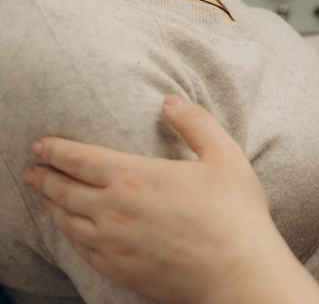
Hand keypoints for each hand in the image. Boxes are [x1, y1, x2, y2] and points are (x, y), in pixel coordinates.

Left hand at [21, 96, 289, 303]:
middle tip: (31, 170)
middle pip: (65, 191)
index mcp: (134, 177)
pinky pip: (80, 249)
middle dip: (45, 178)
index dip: (56, 150)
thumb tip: (169, 101)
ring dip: (52, 206)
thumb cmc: (233, 210)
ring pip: (67, 222)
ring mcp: (111, 245)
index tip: (40, 145)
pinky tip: (71, 231)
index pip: (81, 160)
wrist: (235, 270)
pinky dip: (68, 234)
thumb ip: (194, 122)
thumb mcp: (223, 153)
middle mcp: (113, 211)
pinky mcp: (117, 271)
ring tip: (46, 197)